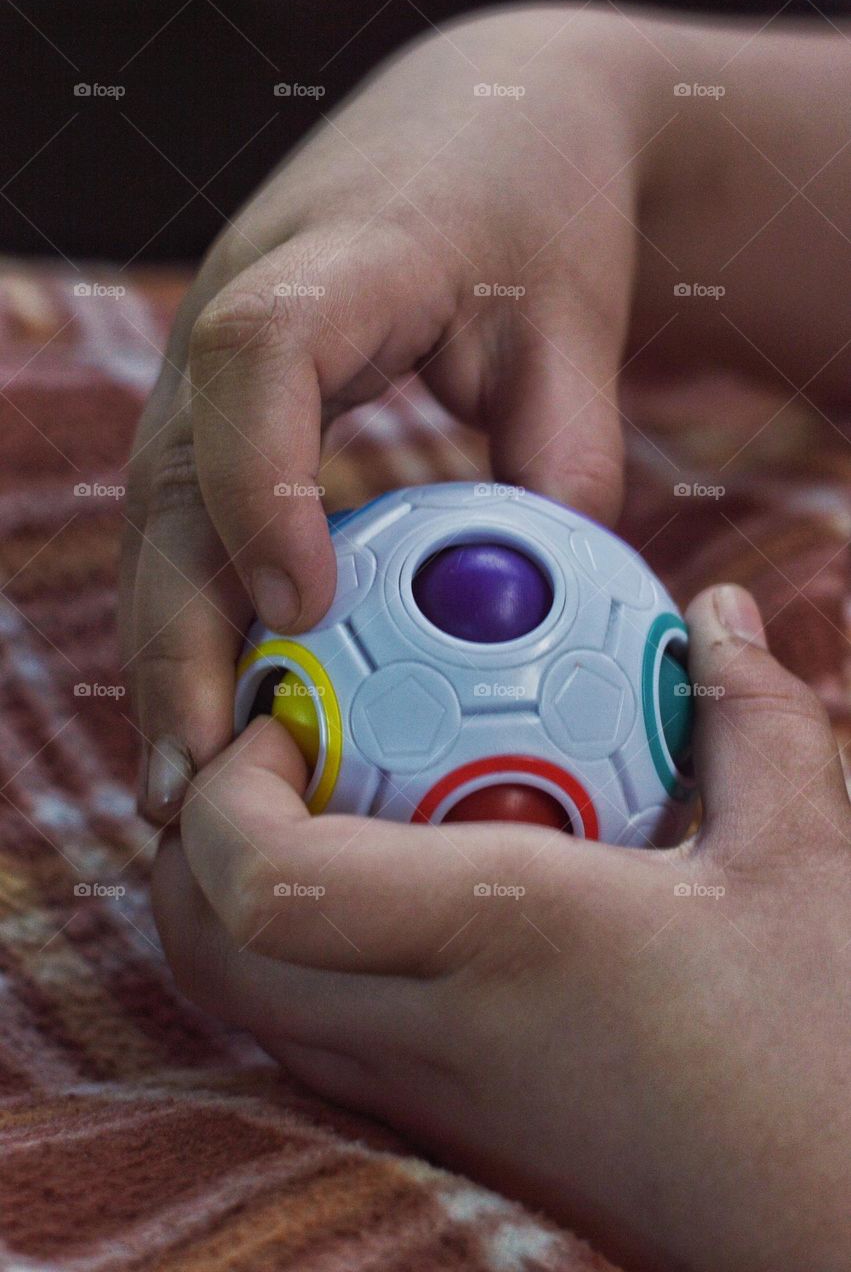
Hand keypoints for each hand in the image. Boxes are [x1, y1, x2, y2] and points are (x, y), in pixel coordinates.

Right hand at [121, 3, 850, 826]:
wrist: (478, 127)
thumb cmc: (534, 215)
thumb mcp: (575, 325)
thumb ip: (566, 456)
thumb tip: (550, 625)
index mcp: (331, 261)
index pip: (260, 358)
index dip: (262, 485)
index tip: (303, 612)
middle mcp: (234, 314)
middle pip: (169, 479)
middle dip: (174, 634)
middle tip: (197, 777)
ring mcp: (210, 368)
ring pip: (159, 523)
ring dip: (167, 654)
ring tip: (186, 787)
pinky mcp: (218, 413)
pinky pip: (190, 528)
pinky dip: (200, 623)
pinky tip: (221, 716)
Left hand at [153, 584, 850, 1271]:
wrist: (826, 1236)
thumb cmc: (820, 1051)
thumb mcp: (803, 861)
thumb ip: (747, 718)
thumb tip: (715, 615)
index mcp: (501, 936)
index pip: (264, 881)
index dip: (227, 788)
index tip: (287, 715)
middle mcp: (425, 1028)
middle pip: (204, 947)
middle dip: (192, 836)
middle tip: (276, 751)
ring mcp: (418, 1100)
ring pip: (238, 1000)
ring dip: (234, 894)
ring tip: (320, 809)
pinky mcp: (436, 1134)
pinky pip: (305, 1035)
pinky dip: (296, 951)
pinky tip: (395, 898)